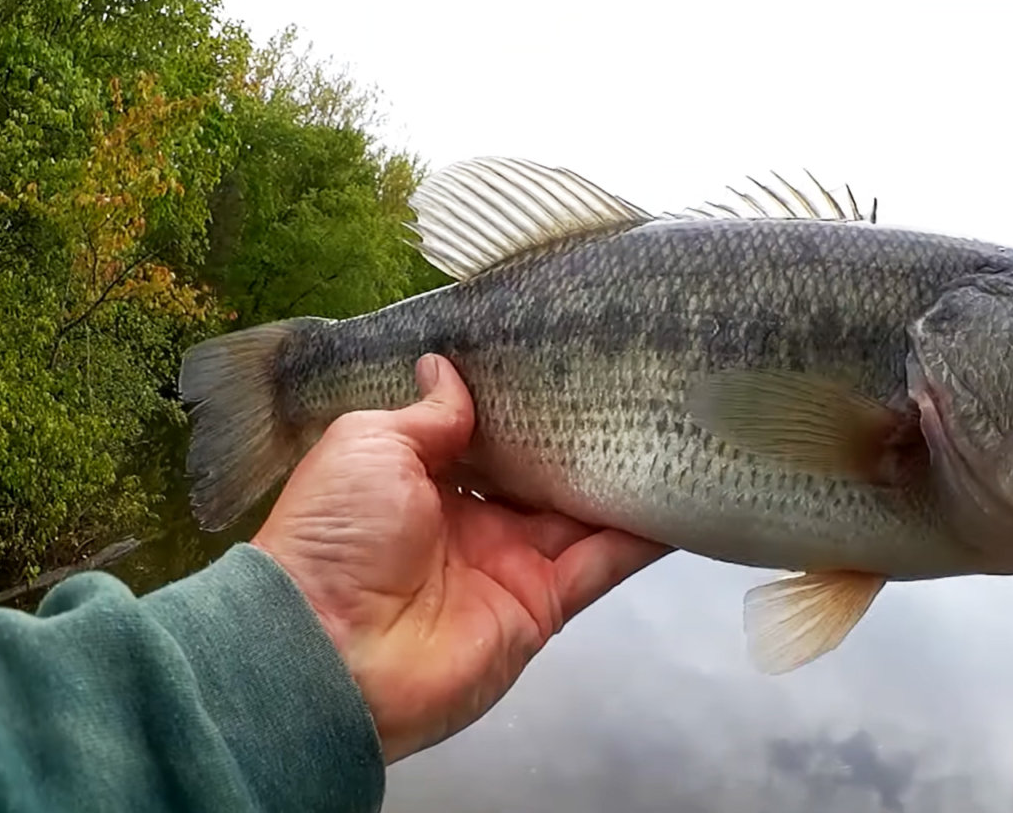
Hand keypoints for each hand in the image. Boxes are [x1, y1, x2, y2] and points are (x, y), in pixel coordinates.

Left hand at [251, 354, 671, 762]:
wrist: (330, 654)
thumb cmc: (335, 536)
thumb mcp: (367, 447)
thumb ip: (426, 415)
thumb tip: (447, 368)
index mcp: (422, 481)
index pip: (486, 436)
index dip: (521, 403)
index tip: (564, 358)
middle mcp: (472, 521)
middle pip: (542, 473)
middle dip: (581, 436)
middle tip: (634, 382)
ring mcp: (512, 565)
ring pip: (582, 514)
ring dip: (622, 478)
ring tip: (673, 426)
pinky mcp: (543, 605)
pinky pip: (603, 563)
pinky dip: (643, 535)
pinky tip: (681, 496)